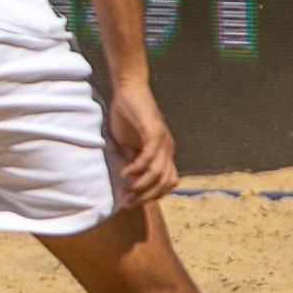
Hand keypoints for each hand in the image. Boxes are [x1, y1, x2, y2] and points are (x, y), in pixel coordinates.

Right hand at [104, 78, 178, 208]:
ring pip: (158, 174)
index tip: (133, 201)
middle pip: (164, 183)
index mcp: (163, 153)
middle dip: (146, 197)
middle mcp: (167, 149)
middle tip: (128, 203)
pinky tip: (124, 174)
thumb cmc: (127, 115)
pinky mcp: (154, 132)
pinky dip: (137, 169)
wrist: (128, 89)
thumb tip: (130, 178)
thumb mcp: (127, 143)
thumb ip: (132, 159)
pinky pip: (149, 157)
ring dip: (140, 186)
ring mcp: (163, 141)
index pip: (167, 183)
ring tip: (124, 191)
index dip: (153, 196)